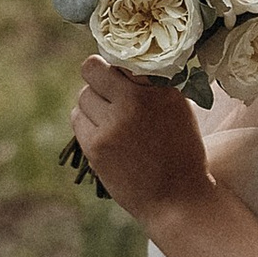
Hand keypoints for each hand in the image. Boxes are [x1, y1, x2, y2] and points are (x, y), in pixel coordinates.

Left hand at [71, 60, 210, 224]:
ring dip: (93, 103)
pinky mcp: (96, 145)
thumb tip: (122, 64)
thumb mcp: (178, 110)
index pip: (125, 57)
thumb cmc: (180, 152)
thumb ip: (153, 85)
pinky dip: (86, 123)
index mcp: (161, 88)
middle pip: (93, 69)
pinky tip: (103, 134)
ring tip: (110, 119)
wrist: (177, 198)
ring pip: (83, 94)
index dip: (119, 65)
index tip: (121, 74)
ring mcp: (114, 123)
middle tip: (106, 90)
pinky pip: (77, 117)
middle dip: (97, 77)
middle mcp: (137, 101)